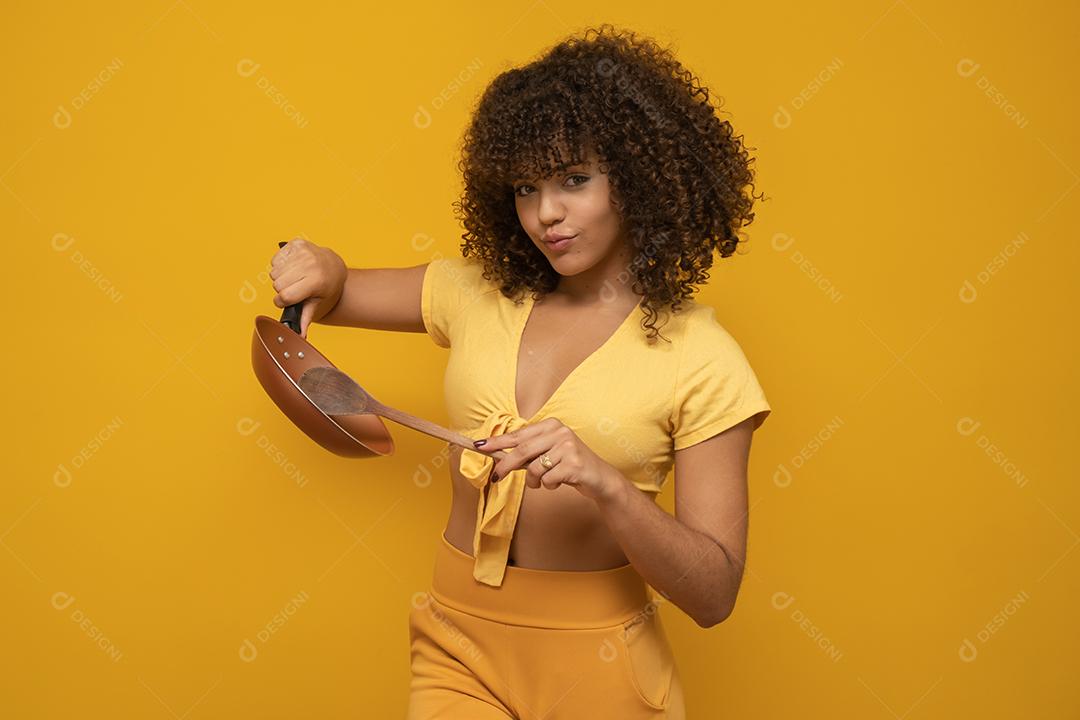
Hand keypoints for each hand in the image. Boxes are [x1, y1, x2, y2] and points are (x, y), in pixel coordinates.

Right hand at [269, 237, 346, 338]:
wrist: (334, 264)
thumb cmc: (325, 285)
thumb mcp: (318, 302)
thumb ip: (305, 318)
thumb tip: (300, 336)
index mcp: (315, 281)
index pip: (285, 296)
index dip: (282, 301)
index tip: (287, 300)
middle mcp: (309, 264)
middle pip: (277, 284)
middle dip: (282, 289)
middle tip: (294, 287)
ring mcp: (303, 252)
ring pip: (274, 272)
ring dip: (280, 277)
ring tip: (294, 277)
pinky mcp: (296, 243)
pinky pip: (275, 259)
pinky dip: (280, 265)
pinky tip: (292, 267)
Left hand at [477, 418, 622, 503]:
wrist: (599, 478)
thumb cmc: (569, 465)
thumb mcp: (549, 453)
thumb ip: (528, 452)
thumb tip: (499, 456)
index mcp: (551, 425)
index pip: (519, 435)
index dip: (498, 442)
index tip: (479, 445)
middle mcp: (560, 432)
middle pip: (522, 451)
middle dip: (507, 466)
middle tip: (496, 477)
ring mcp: (568, 447)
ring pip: (534, 469)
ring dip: (536, 481)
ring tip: (546, 481)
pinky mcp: (574, 464)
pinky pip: (547, 479)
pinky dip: (550, 485)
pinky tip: (561, 481)